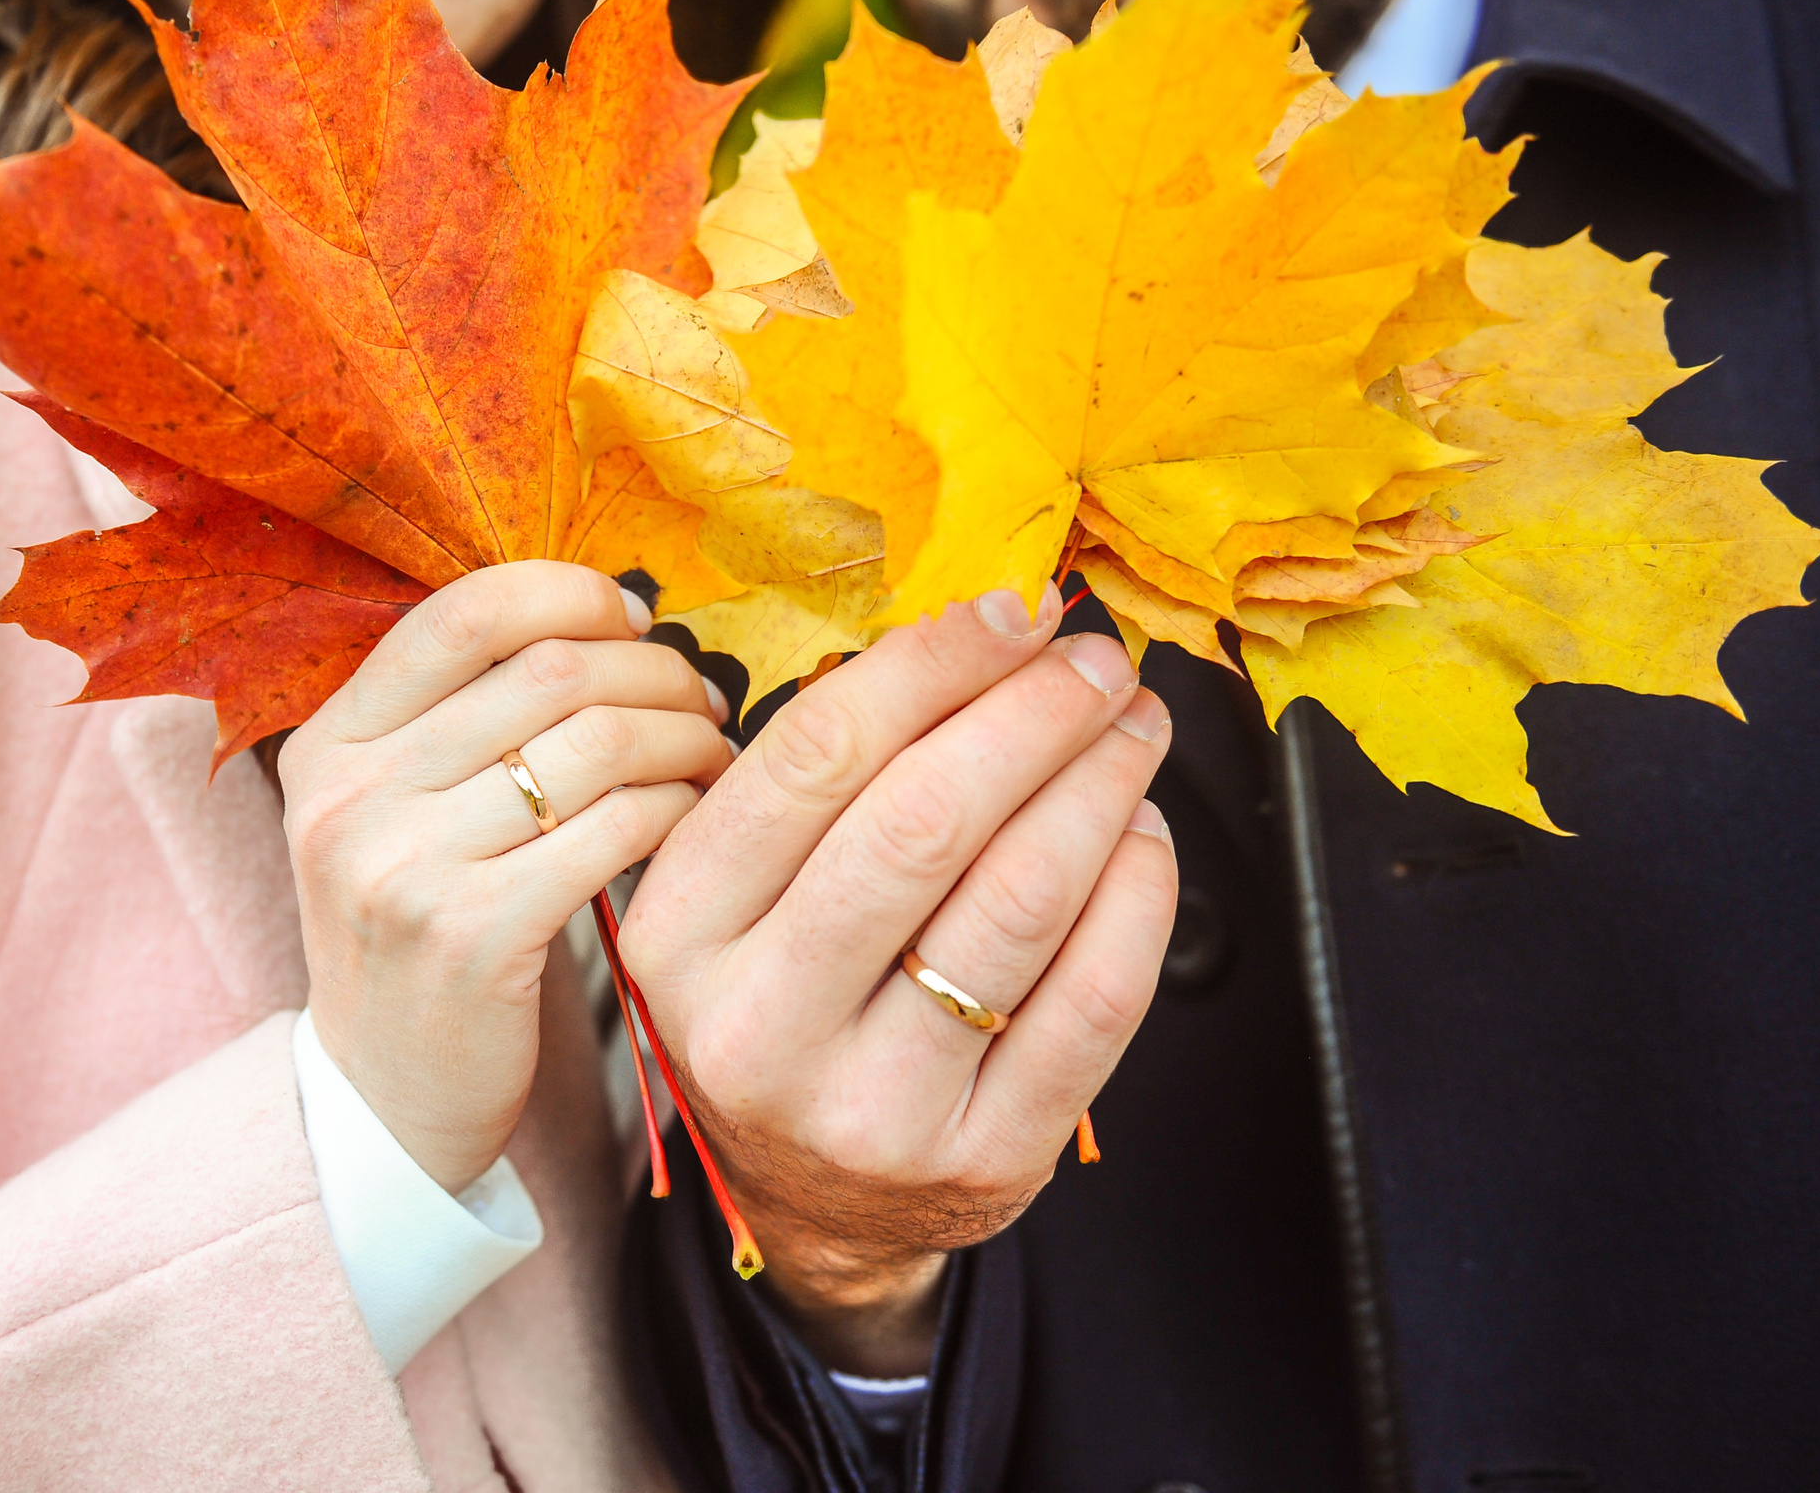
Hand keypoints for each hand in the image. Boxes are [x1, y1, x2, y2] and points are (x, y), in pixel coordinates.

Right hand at [281, 562, 733, 1192]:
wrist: (389, 1097)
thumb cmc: (427, 931)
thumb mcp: (396, 811)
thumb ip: (465, 716)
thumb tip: (615, 613)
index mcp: (332, 742)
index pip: (465, 612)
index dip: (572, 594)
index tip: (636, 622)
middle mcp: (351, 795)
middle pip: (549, 671)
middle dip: (654, 672)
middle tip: (701, 699)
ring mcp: (403, 866)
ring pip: (594, 742)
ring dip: (683, 738)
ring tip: (711, 757)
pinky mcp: (471, 936)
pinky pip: (615, 828)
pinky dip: (675, 809)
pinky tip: (694, 820)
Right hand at [618, 585, 1177, 1373]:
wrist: (815, 1208)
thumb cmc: (786, 1007)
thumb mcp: (737, 901)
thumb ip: (820, 783)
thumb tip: (978, 635)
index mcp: (679, 933)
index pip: (815, 758)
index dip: (934, 664)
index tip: (1012, 611)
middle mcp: (758, 1025)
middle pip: (923, 821)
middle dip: (1032, 715)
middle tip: (1095, 664)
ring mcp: (871, 1106)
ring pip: (1019, 902)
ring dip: (1100, 784)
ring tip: (1130, 728)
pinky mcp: (982, 1160)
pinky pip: (1094, 1000)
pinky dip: (1137, 893)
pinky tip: (1140, 835)